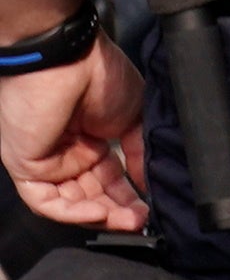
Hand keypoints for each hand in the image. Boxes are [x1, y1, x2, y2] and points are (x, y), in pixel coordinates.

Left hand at [4, 37, 148, 234]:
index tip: (153, 208)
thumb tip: (151, 182)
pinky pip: (46, 201)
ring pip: (70, 204)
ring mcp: (45, 161)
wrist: (68, 58)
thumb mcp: (135, 116)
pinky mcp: (27, 166)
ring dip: (101, 217)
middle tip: (144, 219)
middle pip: (91, 197)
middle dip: (119, 212)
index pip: (108, 181)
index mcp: (90, 141)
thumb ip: (140, 152)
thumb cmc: (99, 73)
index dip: (130, 197)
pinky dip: (74, 213)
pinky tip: (102, 212)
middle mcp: (65, 154)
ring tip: (130, 220)